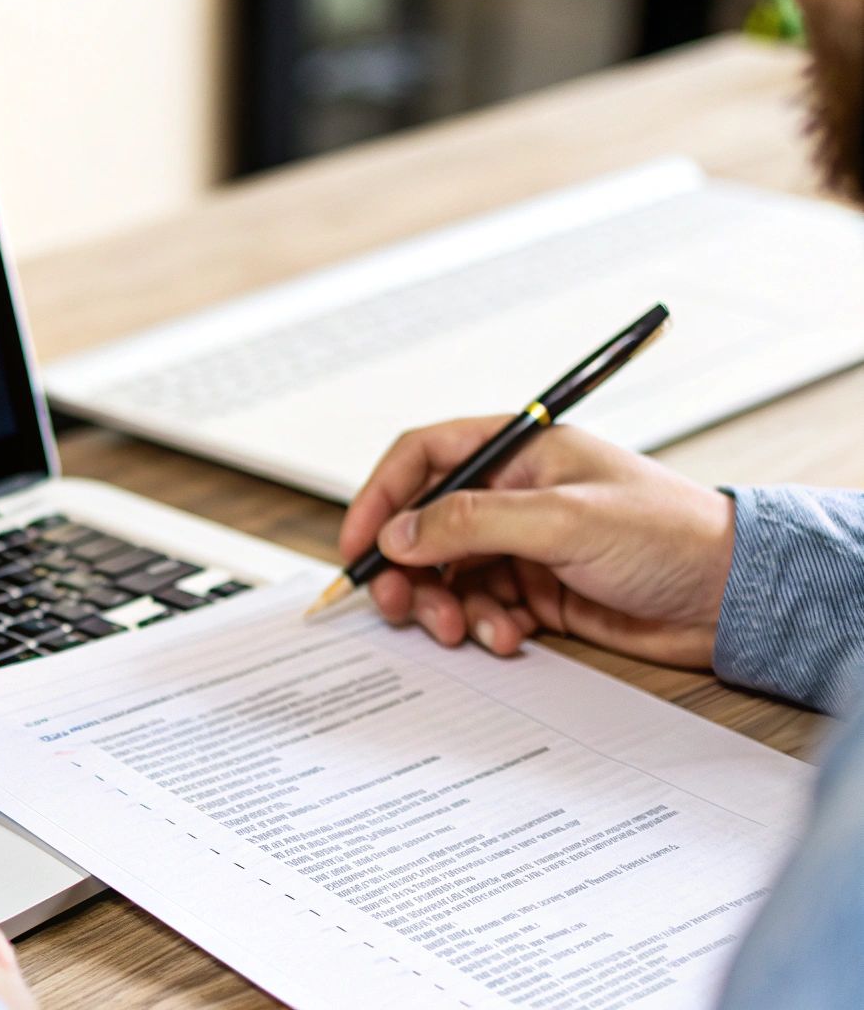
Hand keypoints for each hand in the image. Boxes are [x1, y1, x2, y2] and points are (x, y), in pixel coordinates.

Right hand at [338, 418, 736, 666]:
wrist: (733, 599)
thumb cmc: (672, 536)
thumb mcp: (564, 520)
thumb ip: (473, 522)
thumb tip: (399, 534)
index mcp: (520, 453)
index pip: (424, 458)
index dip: (381, 497)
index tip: (357, 545)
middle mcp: (515, 496)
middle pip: (425, 526)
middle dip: (407, 569)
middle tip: (398, 604)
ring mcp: (525, 546)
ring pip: (448, 574)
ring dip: (445, 605)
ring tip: (463, 630)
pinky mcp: (538, 592)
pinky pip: (481, 608)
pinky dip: (482, 626)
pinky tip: (508, 636)